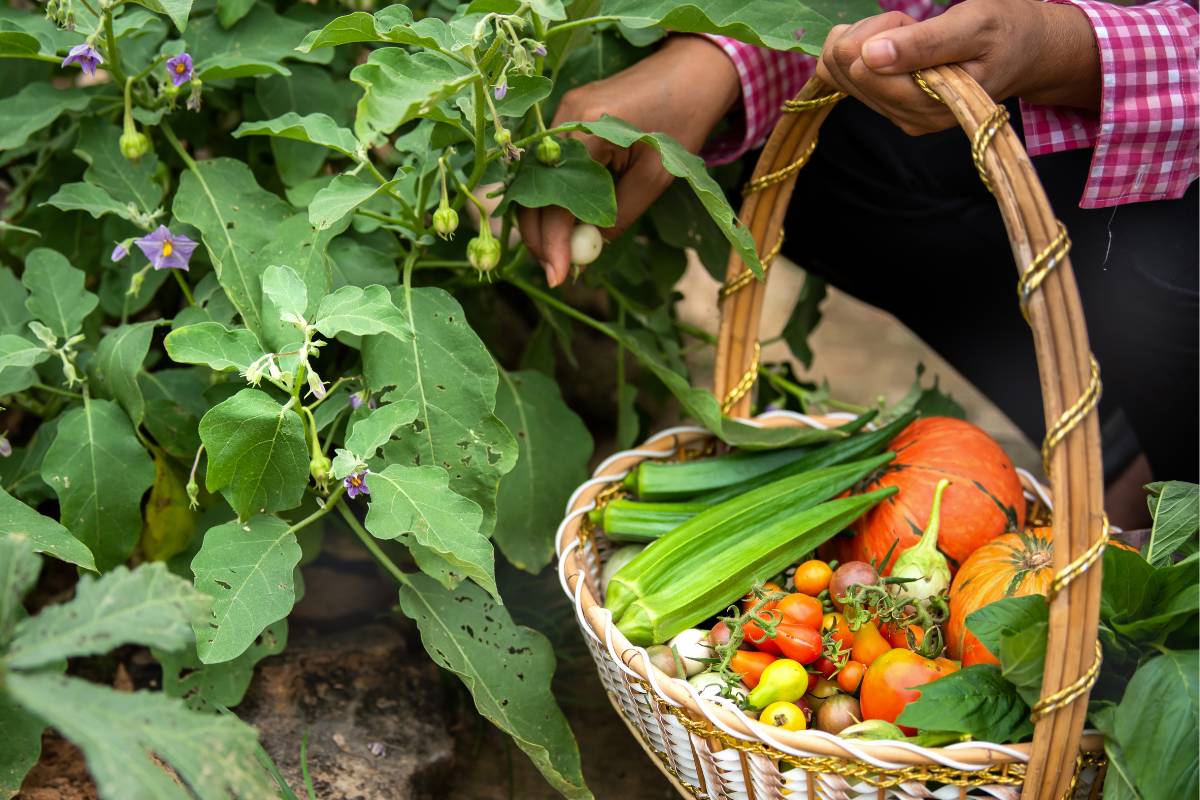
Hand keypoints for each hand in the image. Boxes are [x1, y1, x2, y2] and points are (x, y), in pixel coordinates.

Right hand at [519, 35, 740, 286]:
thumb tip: (587, 252)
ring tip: (559, 256)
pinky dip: (552, 199)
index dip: (553, 243)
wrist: (688, 72)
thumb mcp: (656, 177)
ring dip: (543, 221)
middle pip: (533, 191)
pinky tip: (565, 225)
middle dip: (540, 238)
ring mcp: (561, 116)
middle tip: (557, 273)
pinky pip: (548, 167)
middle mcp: (564, 118)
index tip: (559, 278)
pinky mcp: (566, 119)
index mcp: (588, 129)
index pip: (555, 198)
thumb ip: (619, 216)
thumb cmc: (682, 121)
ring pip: (535, 181)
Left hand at [815, 0, 1099, 135]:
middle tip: (914, 28)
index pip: (861, 67)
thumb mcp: (974, 25)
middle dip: (874, 33)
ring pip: (837, 71)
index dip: (884, 31)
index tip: (915, 23)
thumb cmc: (1004, 31)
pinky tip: (897, 48)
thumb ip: (923, 43)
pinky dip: (865, 51)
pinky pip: (843, 77)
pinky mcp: (887, 108)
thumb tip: (869, 56)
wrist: (1024, 53)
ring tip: (912, 37)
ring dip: (869, 40)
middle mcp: (907, 118)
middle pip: (843, 67)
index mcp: (929, 104)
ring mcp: (895, 115)